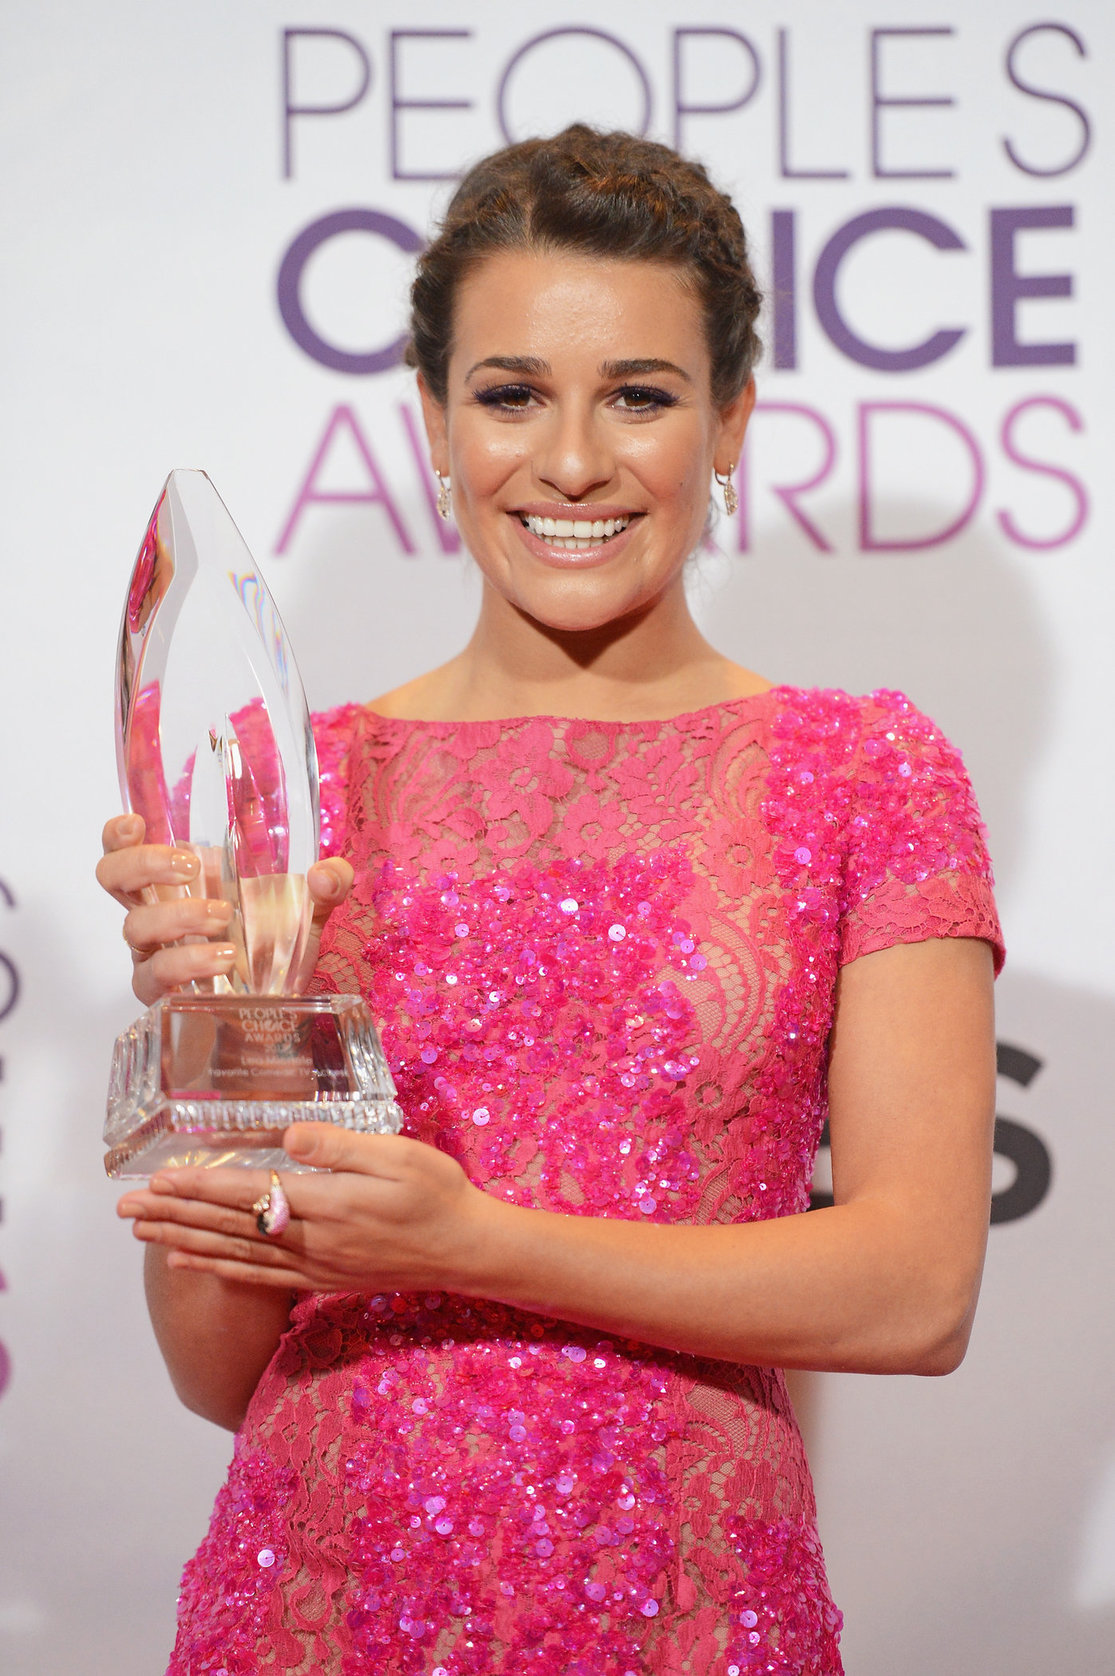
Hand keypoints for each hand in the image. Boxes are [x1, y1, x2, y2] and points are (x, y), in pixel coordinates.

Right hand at [96, 814, 353, 1004]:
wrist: (275, 1016)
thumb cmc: (275, 952)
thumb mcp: (310, 911)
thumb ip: (328, 884)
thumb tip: (327, 874)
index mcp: (179, 883)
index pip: (126, 848)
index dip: (119, 833)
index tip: (139, 823)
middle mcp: (156, 913)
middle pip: (113, 877)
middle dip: (145, 865)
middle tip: (191, 868)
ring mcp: (154, 954)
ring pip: (135, 926)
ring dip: (179, 916)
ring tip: (224, 919)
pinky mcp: (161, 992)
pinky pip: (155, 973)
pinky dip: (189, 960)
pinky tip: (224, 958)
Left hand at [116, 1123, 486, 1294]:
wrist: (467, 1249)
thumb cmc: (437, 1193)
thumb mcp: (398, 1155)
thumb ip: (339, 1146)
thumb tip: (288, 1136)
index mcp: (327, 1205)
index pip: (248, 1195)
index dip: (200, 1187)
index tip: (159, 1178)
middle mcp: (311, 1241)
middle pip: (228, 1227)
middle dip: (173, 1215)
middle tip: (125, 1210)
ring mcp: (313, 1265)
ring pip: (233, 1253)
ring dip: (183, 1240)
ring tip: (141, 1233)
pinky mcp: (321, 1279)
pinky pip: (256, 1276)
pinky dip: (217, 1268)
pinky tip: (188, 1259)